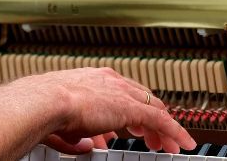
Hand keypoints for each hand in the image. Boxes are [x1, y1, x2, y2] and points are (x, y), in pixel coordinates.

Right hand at [40, 67, 193, 153]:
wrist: (45, 101)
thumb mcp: (65, 122)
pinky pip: (161, 121)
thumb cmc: (45, 109)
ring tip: (170, 146)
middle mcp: (110, 81)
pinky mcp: (131, 108)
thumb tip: (88, 145)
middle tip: (155, 138)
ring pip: (154, 109)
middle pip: (142, 98)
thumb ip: (80, 135)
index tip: (135, 127)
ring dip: (164, 128)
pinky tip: (181, 145)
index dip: (132, 110)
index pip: (122, 93)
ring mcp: (122, 92)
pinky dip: (174, 132)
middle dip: (151, 119)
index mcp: (93, 79)